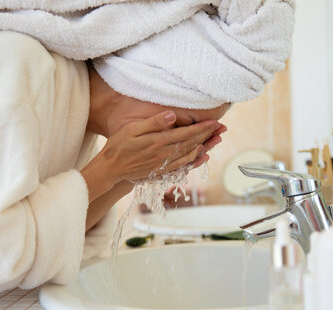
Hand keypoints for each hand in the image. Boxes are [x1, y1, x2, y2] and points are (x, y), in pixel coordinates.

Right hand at [81, 111, 220, 201]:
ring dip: (206, 147)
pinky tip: (202, 156)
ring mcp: (164, 165)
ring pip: (190, 155)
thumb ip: (153, 123)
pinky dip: (195, 161)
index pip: (186, 133)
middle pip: (192, 144)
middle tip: (222, 128)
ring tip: (217, 140)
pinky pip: (184, 166)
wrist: (111, 169)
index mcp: (159, 142)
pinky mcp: (162, 171)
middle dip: (208, 136)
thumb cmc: (118, 146)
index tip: (215, 122)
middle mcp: (165, 155)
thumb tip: (173, 115)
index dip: (202, 128)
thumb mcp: (132, 129)